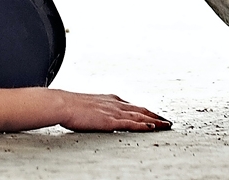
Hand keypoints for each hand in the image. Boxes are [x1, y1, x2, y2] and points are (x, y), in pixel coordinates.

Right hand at [55, 90, 171, 131]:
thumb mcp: (88, 106)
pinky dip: (143, 125)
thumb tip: (97, 115)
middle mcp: (115, 104)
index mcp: (110, 100)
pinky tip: (153, 127)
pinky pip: (131, 124)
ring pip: (140, 116)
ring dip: (155, 120)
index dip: (145, 111)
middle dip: (155, 115)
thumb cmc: (70, 106)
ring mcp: (114, 112)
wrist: (62, 104)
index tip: (154, 115)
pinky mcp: (111, 121)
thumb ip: (97, 110)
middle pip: (141, 110)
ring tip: (166, 125)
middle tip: (166, 121)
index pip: (132, 106)